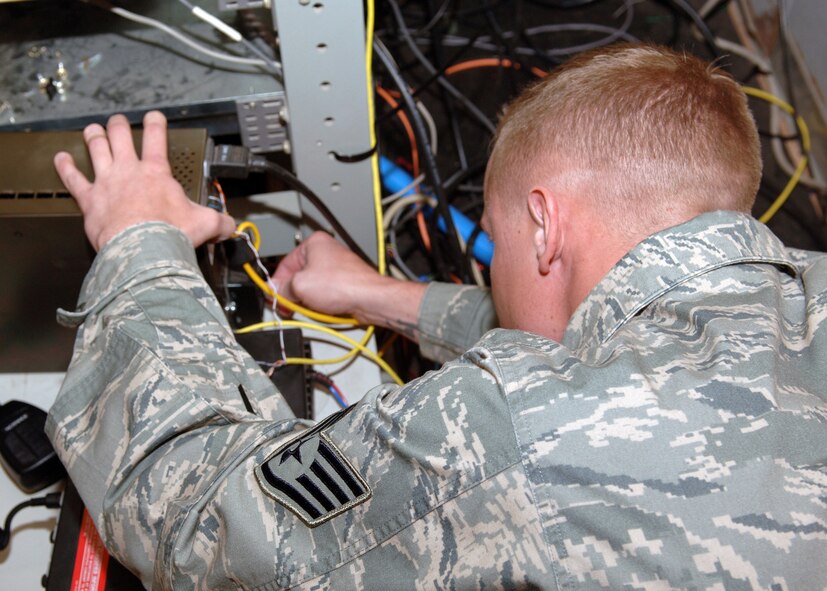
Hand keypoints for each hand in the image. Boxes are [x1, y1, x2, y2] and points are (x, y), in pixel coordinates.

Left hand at [54, 111, 235, 250]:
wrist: (143, 250)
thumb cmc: (169, 235)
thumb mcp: (206, 224)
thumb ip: (220, 222)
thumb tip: (230, 226)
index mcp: (157, 173)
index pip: (157, 138)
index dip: (156, 123)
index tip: (154, 117)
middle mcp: (129, 171)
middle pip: (120, 137)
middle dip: (119, 126)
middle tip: (119, 121)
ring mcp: (107, 182)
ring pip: (96, 150)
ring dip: (94, 137)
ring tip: (93, 130)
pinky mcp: (90, 200)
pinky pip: (73, 179)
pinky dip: (66, 167)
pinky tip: (61, 159)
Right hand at [273, 231, 387, 322]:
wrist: (370, 298)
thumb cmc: (344, 284)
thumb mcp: (300, 286)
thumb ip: (283, 288)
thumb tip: (276, 292)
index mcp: (314, 243)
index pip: (285, 263)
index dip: (277, 282)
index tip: (272, 295)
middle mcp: (327, 252)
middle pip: (298, 275)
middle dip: (293, 292)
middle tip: (288, 304)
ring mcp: (337, 268)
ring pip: (311, 286)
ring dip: (307, 299)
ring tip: (310, 306)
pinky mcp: (344, 283)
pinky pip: (324, 293)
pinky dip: (320, 302)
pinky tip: (322, 308)